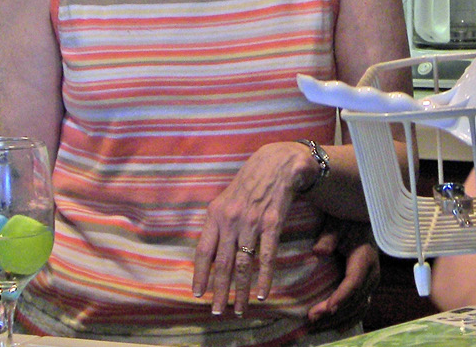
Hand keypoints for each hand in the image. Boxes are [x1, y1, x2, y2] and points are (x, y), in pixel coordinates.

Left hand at [192, 140, 317, 315]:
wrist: (277, 163)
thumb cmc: (250, 182)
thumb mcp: (226, 198)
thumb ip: (218, 223)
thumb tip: (210, 251)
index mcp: (216, 214)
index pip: (204, 251)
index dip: (200, 275)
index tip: (198, 294)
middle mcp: (231, 220)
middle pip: (223, 263)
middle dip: (219, 291)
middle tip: (217, 312)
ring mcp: (252, 222)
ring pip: (244, 264)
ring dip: (241, 290)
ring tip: (240, 309)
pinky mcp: (272, 223)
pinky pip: (267, 256)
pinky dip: (264, 277)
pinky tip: (262, 293)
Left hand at [306, 217, 379, 324]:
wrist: (359, 220)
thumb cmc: (345, 221)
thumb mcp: (335, 224)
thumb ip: (328, 237)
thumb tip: (318, 252)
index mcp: (365, 258)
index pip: (353, 282)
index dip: (340, 297)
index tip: (326, 309)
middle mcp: (372, 273)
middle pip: (354, 299)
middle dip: (333, 312)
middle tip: (311, 318)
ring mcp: (371, 281)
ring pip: (358, 306)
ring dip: (339, 318)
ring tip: (318, 326)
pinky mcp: (367, 285)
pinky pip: (361, 306)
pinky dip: (350, 318)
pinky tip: (338, 328)